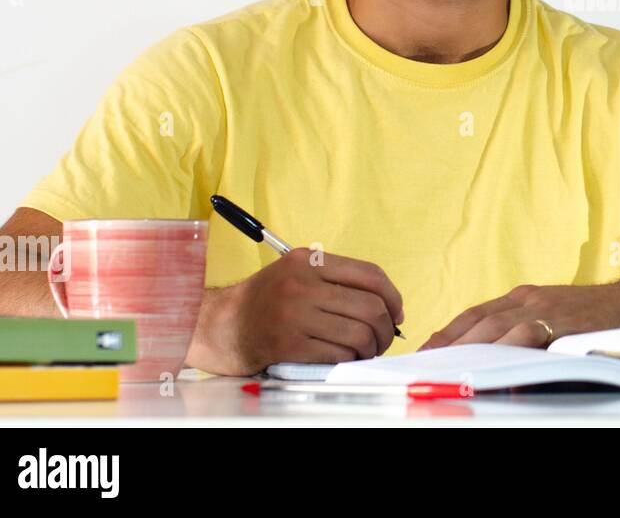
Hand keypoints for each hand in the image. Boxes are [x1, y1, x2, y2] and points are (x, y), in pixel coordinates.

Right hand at [193, 248, 404, 374]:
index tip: (397, 312)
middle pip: (370, 307)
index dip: (393, 296)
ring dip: (371, 348)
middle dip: (387, 328)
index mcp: (309, 260)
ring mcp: (294, 315)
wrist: (221, 325)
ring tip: (367, 351)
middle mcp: (302, 284)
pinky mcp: (288, 345)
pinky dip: (350, 360)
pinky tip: (347, 358)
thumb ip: (337, 280)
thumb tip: (388, 305)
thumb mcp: (297, 273)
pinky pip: (338, 354)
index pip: (370, 274)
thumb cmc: (267, 300)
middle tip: (385, 338)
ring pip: (359, 334)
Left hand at [418, 282, 619, 350]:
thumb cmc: (593, 316)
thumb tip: (494, 358)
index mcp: (524, 296)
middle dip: (451, 343)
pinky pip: (532, 335)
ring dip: (472, 347)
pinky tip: (496, 364)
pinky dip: (512, 349)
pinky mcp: (565, 323)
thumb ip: (523, 331)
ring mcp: (547, 309)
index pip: (476, 313)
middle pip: (481, 322)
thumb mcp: (552, 315)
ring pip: (500, 328)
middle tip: (428, 362)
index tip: (427, 349)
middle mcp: (530, 299)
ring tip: (450, 366)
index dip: (450, 331)